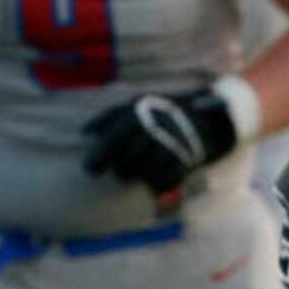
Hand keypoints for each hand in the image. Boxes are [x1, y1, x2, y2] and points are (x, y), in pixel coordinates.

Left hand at [82, 84, 242, 200]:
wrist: (204, 117)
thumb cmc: (160, 112)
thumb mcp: (135, 104)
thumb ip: (109, 117)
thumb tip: (84, 132)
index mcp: (139, 114)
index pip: (113, 140)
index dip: (99, 157)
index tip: (90, 171)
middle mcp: (155, 129)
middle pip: (128, 161)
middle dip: (122, 170)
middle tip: (122, 171)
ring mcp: (171, 146)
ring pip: (146, 172)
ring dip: (139, 176)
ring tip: (138, 174)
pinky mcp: (186, 161)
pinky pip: (165, 181)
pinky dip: (158, 185)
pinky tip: (154, 183)